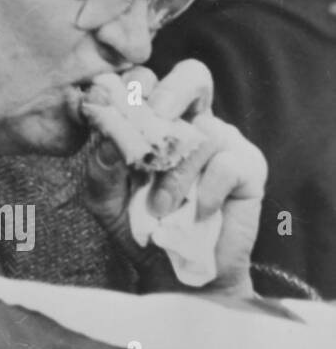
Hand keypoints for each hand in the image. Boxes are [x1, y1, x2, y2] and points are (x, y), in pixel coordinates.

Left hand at [82, 61, 265, 295]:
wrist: (176, 272)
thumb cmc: (139, 228)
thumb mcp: (105, 201)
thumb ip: (100, 169)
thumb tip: (107, 141)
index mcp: (152, 121)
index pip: (145, 81)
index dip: (128, 84)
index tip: (108, 102)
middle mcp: (189, 123)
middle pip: (192, 76)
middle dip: (170, 89)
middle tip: (154, 114)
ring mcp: (222, 141)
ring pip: (203, 131)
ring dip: (176, 175)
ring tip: (161, 208)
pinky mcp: (248, 167)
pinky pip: (226, 164)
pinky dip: (205, 191)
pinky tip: (197, 212)